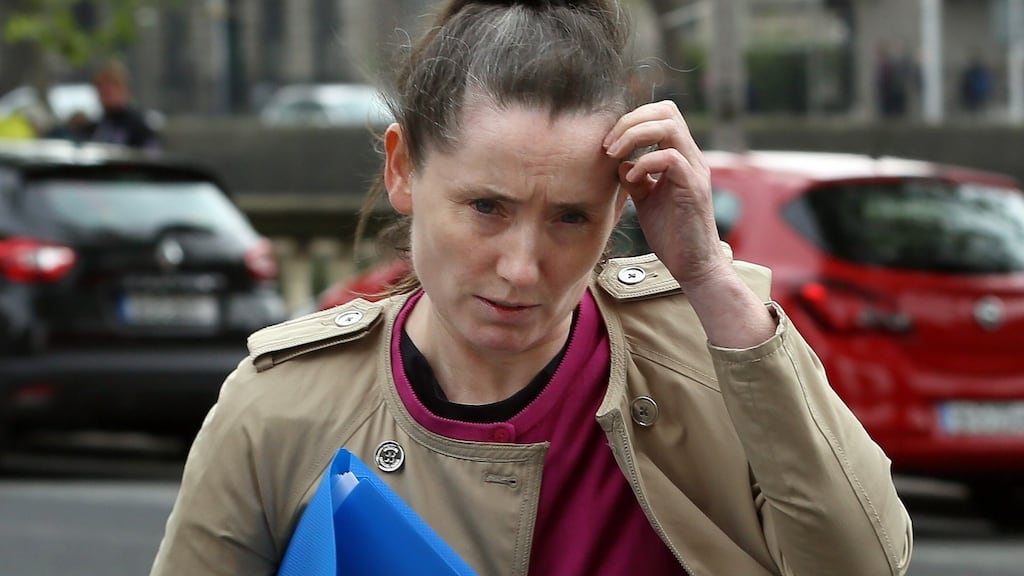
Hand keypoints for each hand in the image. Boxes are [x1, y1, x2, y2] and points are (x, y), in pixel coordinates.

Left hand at [603, 101, 728, 289]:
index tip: (609, 142)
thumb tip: (620, 162)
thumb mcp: (646, 199)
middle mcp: (691, 157)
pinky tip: (631, 180)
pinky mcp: (693, 188)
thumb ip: (636, 178)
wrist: (692, 265)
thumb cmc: (671, 234)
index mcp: (680, 156)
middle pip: (666, 110)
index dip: (633, 119)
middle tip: (608, 144)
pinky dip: (645, 163)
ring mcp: (694, 170)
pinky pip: (670, 158)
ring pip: (669, 126)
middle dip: (631, 120)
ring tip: (614, 154)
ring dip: (634, 135)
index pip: (661, 114)